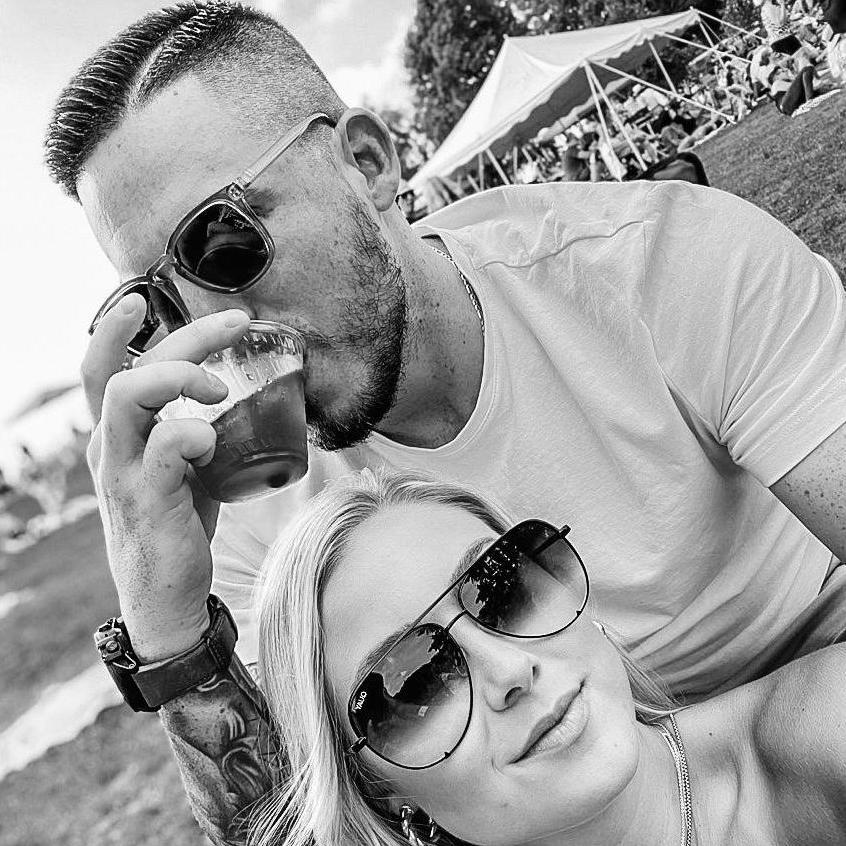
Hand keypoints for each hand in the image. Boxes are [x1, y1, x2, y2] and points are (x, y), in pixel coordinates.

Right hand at [82, 294, 249, 661]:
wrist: (167, 594)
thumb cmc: (177, 523)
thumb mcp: (181, 467)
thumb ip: (191, 429)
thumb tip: (232, 395)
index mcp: (118, 436)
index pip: (101, 369)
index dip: (115, 328)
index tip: (150, 297)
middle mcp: (111, 448)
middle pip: (125, 369)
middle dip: (183, 336)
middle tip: (236, 324)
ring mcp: (124, 474)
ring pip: (128, 396)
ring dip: (179, 375)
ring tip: (220, 388)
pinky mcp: (147, 500)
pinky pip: (164, 449)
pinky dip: (192, 434)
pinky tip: (212, 444)